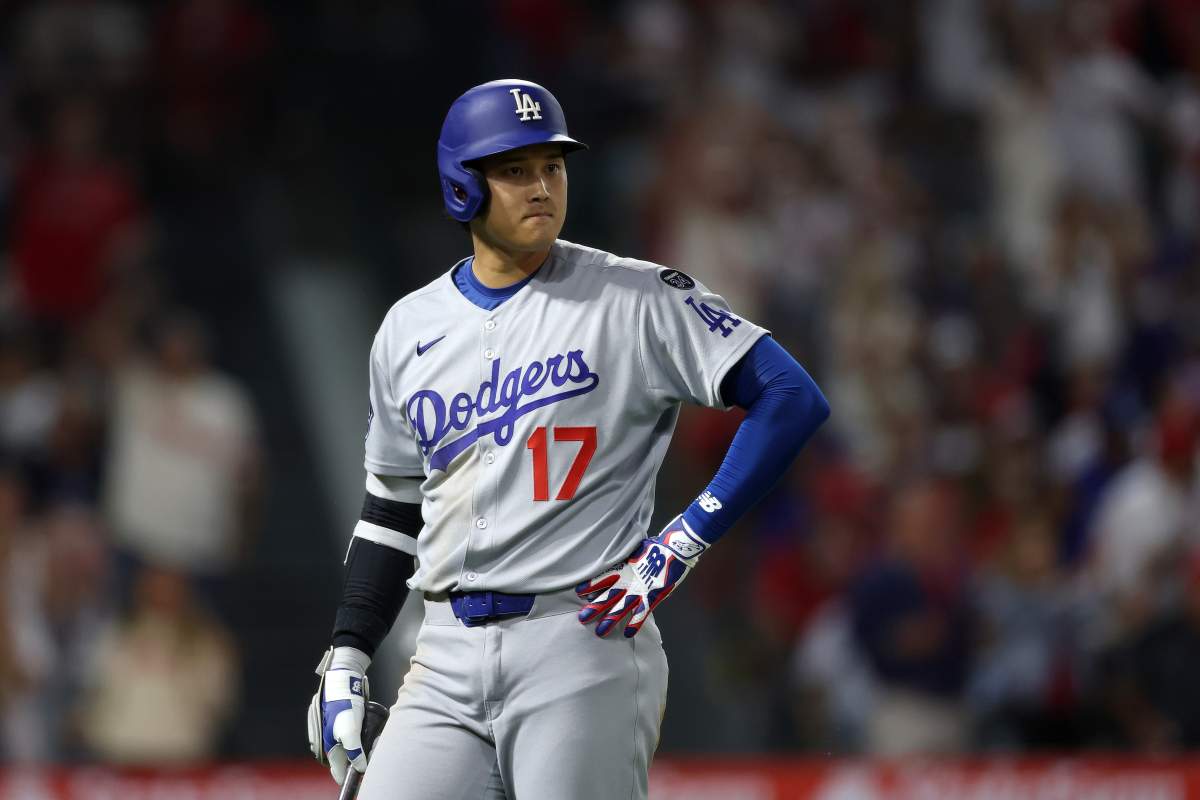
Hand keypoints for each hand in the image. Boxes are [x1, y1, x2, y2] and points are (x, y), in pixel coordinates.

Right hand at [306, 647, 370, 784]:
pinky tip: (368, 728)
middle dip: (360, 758)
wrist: (342, 680)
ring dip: (361, 745)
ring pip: (349, 747)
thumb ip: (354, 751)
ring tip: (373, 737)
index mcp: (328, 748)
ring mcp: (332, 733)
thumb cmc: (344, 706)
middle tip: (373, 749)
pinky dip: (359, 735)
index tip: (365, 773)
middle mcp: (328, 743)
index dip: (351, 775)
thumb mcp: (350, 730)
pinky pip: (350, 736)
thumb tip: (360, 768)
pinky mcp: (338, 723)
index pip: (338, 772)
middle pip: (345, 760)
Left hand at [576, 514, 707, 637]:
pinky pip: (642, 612)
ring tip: (599, 632)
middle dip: (595, 607)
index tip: (579, 591)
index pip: (602, 577)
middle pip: (608, 596)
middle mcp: (629, 581)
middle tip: (582, 618)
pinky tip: (627, 634)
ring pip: (621, 607)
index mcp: (623, 568)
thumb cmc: (656, 547)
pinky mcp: (653, 596)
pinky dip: (635, 623)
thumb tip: (619, 560)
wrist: (675, 548)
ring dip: (610, 619)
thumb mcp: (636, 551)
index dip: (591, 585)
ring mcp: (640, 590)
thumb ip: (626, 559)